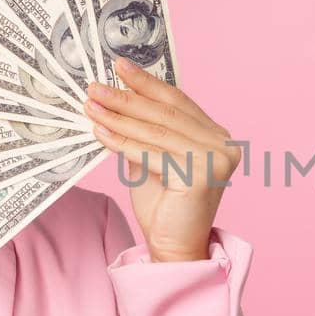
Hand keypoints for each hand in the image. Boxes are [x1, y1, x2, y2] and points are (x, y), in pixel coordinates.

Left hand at [85, 58, 239, 262]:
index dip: (148, 83)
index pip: (178, 102)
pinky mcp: (200, 176)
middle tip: (96, 86)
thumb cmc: (165, 206)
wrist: (175, 248)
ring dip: (119, 116)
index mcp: (217, 136)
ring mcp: (215, 160)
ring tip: (91, 106)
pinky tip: (101, 132)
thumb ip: (145, 131)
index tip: (120, 67)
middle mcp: (223, 145)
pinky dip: (123, 142)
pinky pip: (151, 154)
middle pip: (166, 114)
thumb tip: (115, 96)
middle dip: (127, 97)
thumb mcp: (153, 159)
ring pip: (156, 132)